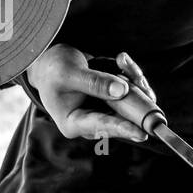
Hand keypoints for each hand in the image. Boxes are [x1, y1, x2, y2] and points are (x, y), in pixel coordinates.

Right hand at [25, 45, 150, 142]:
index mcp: (73, 123)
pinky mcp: (113, 104)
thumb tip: (122, 90)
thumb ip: (94, 82)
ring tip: (123, 61)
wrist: (51, 64)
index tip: (141, 133)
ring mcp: (104, 114)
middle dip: (135, 100)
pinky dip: (131, 76)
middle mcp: (91, 123)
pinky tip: (121, 60)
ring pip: (131, 105)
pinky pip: (131, 94)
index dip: (122, 128)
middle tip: (140, 82)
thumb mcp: (69, 73)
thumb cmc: (53, 70)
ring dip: (134, 82)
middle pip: (122, 119)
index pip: (101, 126)